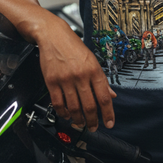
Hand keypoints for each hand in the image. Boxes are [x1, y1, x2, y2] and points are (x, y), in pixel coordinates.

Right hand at [37, 15, 116, 131]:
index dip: (108, 114)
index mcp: (94, 70)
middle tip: (93, 127)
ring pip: (73, 107)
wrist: (53, 35)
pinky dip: (63, 112)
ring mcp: (65, 79)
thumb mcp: (92, 60)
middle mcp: (81, 76)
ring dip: (77, 120)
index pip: (104, 97)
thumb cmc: (73, 46)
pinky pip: (58, 103)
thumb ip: (102, 79)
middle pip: (89, 106)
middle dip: (92, 121)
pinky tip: (67, 115)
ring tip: (80, 124)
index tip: (109, 123)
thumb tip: (111, 95)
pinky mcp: (51, 81)